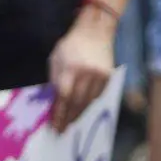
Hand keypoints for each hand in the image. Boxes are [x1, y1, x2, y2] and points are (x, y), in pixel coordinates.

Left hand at [47, 7, 114, 132]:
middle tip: (61, 130)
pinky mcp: (108, 76)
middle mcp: (87, 73)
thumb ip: (54, 80)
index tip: (54, 125)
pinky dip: (88, 103)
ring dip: (78, 114)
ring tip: (70, 122)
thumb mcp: (56, 59)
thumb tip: (53, 103)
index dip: (59, 114)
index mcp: (71, 68)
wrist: (95, 31)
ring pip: (88, 102)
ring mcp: (100, 75)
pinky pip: (97, 96)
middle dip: (68, 118)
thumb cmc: (71, 45)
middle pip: (77, 103)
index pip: (64, 97)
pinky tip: (81, 108)